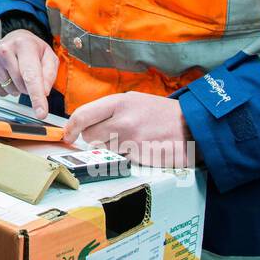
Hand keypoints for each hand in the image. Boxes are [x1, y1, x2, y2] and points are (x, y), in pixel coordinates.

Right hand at [0, 28, 59, 118]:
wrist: (14, 39)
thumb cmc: (32, 49)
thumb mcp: (48, 57)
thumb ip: (50, 74)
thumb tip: (43, 92)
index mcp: (24, 44)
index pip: (31, 76)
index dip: (37, 97)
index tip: (41, 113)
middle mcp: (5, 49)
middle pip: (21, 86)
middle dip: (29, 88)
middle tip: (30, 75)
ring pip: (10, 90)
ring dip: (18, 88)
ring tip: (17, 73)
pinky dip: (6, 89)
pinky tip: (8, 76)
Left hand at [62, 92, 195, 166]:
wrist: (192, 126)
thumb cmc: (160, 113)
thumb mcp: (135, 101)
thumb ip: (109, 110)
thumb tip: (85, 122)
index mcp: (120, 102)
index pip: (83, 115)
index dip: (71, 127)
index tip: (68, 134)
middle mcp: (123, 120)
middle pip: (90, 136)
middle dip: (96, 138)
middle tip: (112, 134)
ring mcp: (131, 140)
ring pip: (105, 149)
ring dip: (114, 147)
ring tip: (133, 139)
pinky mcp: (139, 157)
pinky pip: (121, 159)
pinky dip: (127, 156)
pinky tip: (141, 148)